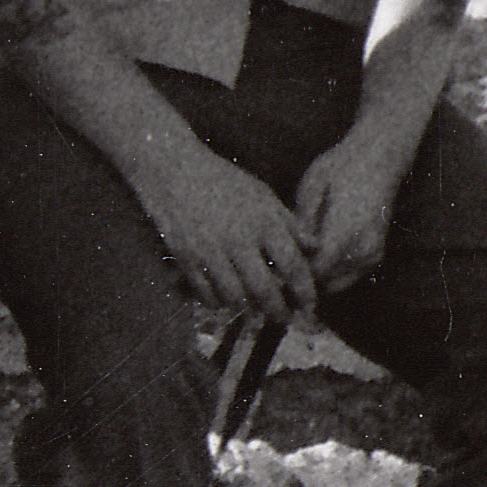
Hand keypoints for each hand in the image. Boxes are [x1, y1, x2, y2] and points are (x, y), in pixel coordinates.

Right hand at [129, 142, 318, 333]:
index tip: (310, 304)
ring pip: (235, 296)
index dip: (305, 291)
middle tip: (284, 318)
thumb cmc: (222, 180)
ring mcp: (209, 250)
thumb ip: (289, 223)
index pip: (293, 266)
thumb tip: (314, 247)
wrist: (172, 168)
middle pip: (265, 289)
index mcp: (263, 222)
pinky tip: (224, 300)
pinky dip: (218, 302)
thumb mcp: (262, 194)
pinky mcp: (185, 257)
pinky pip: (205, 292)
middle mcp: (238, 239)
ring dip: (248, 309)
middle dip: (279, 311)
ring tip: (255, 312)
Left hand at [288, 124, 411, 294]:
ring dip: (315, 282)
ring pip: (337, 286)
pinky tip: (309, 262)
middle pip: (325, 285)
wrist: (378, 159)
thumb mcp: (311, 189)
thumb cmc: (340, 168)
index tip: (267, 274)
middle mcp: (363, 250)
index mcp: (345, 232)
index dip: (289, 277)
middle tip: (273, 275)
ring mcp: (372, 254)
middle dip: (300, 283)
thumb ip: (301, 223)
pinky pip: (348, 277)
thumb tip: (286, 250)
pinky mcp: (376, 255)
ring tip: (289, 270)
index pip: (314, 272)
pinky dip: (330, 276)